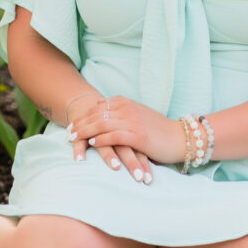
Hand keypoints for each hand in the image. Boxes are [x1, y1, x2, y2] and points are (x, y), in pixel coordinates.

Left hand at [69, 96, 185, 181]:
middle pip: (97, 114)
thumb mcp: (138, 115)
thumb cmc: (158, 130)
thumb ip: (122, 112)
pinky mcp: (138, 135)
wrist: (180, 137)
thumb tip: (103, 112)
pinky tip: (92, 144)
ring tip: (73, 139)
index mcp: (126, 103)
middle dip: (80, 124)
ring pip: (102, 124)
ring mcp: (132, 121)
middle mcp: (128, 109)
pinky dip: (102, 139)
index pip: (98, 107)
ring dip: (85, 131)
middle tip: (67, 133)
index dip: (83, 115)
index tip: (72, 123)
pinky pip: (115, 136)